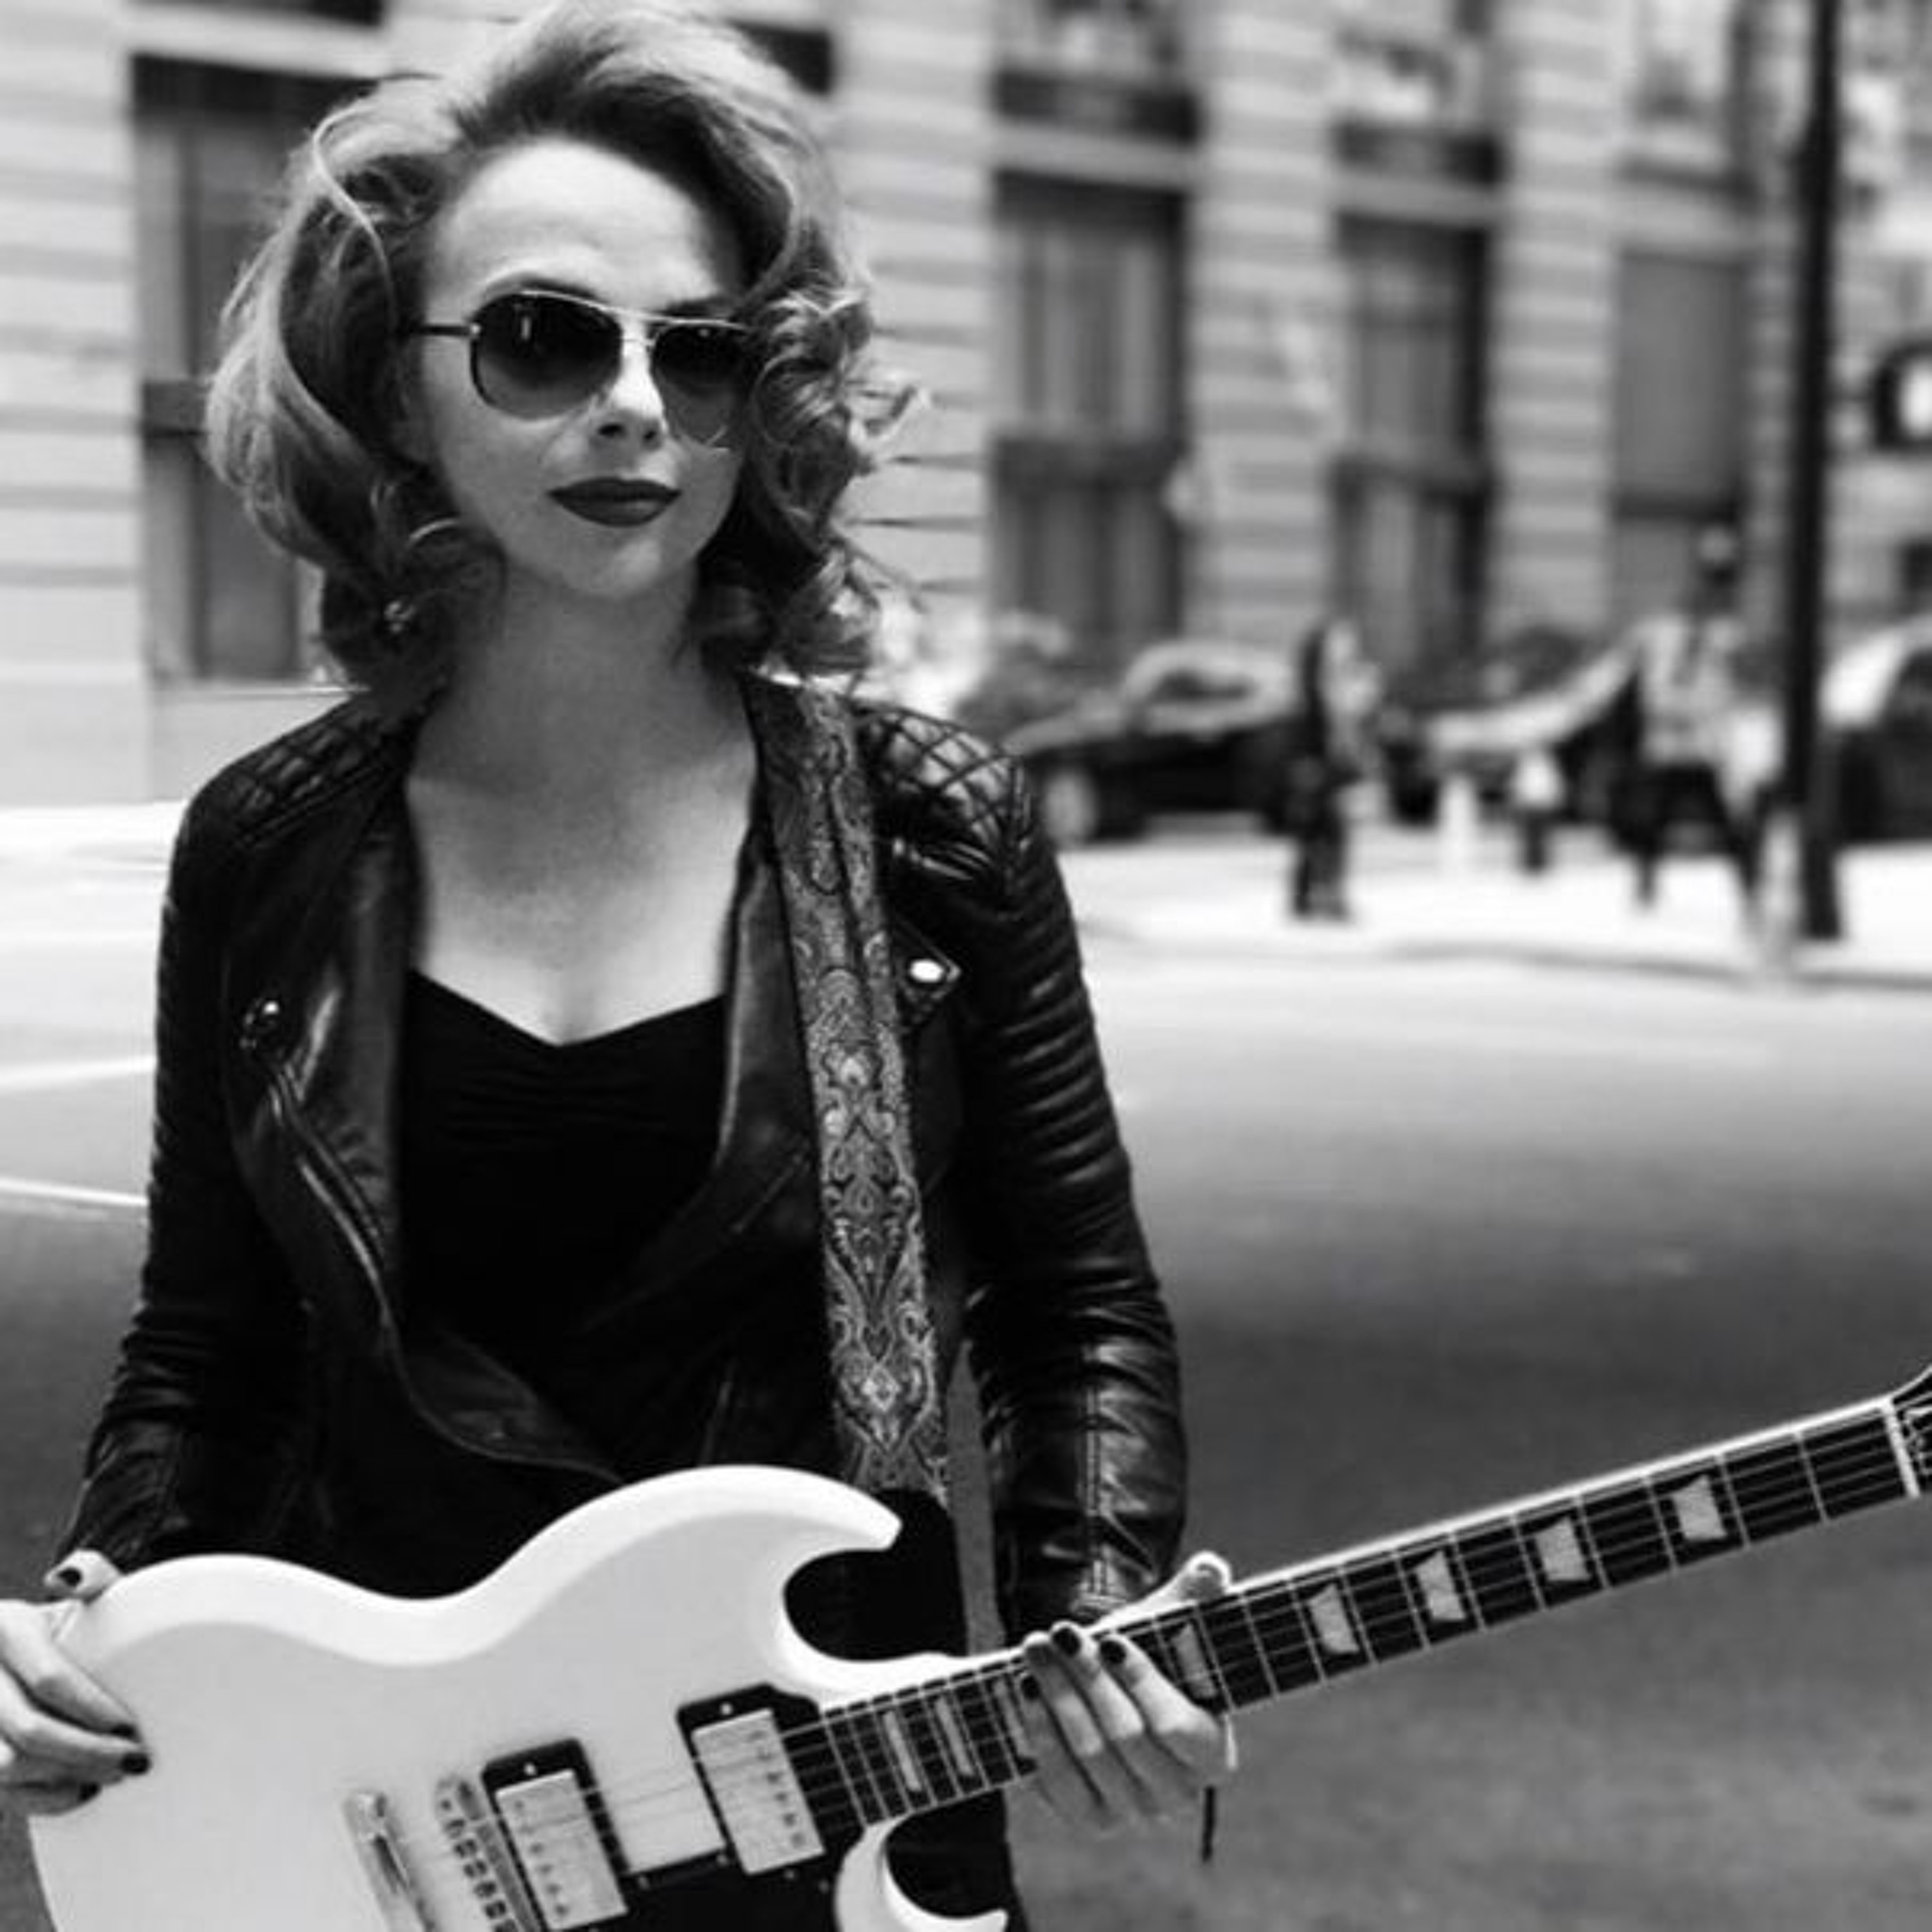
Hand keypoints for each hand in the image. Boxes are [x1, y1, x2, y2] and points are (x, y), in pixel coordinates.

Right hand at [0, 1551, 147, 1816]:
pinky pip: (3, 1791)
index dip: (92, 1708)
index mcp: (6, 1629)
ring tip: (112, 1775)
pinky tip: (83, 1790)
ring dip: (64, 1777)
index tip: (131, 1727)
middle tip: (133, 1761)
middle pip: (29, 1730)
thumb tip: (68, 1578)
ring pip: (7, 1767)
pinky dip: (44, 1798)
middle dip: (86, 1751)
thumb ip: (90, 1576)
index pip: (49, 1679)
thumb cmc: (63, 1627)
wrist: (14, 1655)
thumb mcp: (76, 1597)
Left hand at [1017, 1552, 1237, 1834]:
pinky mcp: (1089, 1818)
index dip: (1140, 1683)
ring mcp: (1133, 1813)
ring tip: (1035, 1648)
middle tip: (1058, 1633)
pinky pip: (1058, 1779)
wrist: (1102, 1687)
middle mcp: (1178, 1795)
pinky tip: (1025, 1689)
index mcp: (1213, 1754)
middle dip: (1087, 1680)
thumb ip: (1196, 1595)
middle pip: (1126, 1737)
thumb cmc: (1147, 1654)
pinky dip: (1039, 1731)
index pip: (1175, 1727)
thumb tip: (1211, 1568)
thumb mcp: (1170, 1621)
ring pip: (1089, 1752)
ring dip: (1057, 1695)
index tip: (1108, 1639)